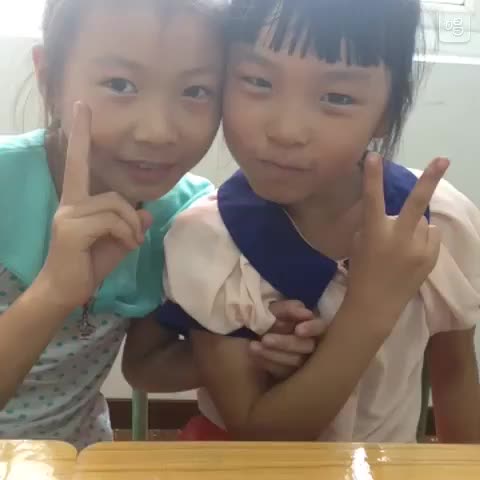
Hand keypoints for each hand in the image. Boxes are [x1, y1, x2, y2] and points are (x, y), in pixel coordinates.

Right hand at [38, 102, 152, 308]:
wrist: (65, 291)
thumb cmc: (89, 264)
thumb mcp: (117, 241)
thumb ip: (130, 225)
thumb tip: (148, 213)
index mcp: (77, 202)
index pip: (78, 162)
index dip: (80, 134)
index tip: (82, 106)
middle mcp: (70, 203)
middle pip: (113, 194)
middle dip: (132, 215)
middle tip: (137, 236)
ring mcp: (69, 215)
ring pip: (115, 205)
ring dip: (131, 227)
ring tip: (131, 243)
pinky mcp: (72, 229)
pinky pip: (111, 220)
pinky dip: (126, 233)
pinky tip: (126, 247)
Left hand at [250, 300, 319, 379]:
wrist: (255, 332)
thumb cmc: (271, 317)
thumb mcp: (275, 310)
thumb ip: (287, 309)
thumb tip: (306, 313)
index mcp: (313, 326)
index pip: (320, 327)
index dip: (312, 328)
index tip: (298, 330)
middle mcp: (314, 344)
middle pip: (307, 347)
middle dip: (285, 343)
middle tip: (265, 339)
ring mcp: (305, 361)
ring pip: (295, 362)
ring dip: (273, 354)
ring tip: (253, 347)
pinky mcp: (293, 373)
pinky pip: (283, 372)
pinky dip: (269, 363)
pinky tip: (255, 357)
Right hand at [347, 154, 448, 332]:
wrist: (375, 304)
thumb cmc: (361, 271)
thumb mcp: (359, 243)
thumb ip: (375, 225)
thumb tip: (392, 212)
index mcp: (374, 233)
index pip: (372, 199)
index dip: (372, 177)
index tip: (373, 155)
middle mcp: (398, 238)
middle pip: (416, 203)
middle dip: (430, 179)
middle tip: (444, 158)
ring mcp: (418, 249)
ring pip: (423, 222)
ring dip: (415, 226)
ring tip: (403, 245)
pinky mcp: (431, 258)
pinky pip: (432, 236)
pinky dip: (424, 239)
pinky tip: (412, 253)